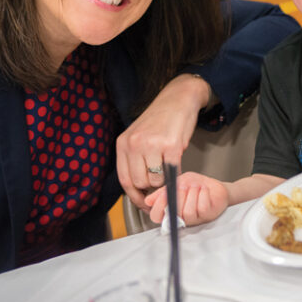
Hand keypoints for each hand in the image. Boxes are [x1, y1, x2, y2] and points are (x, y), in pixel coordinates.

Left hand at [116, 74, 211, 210]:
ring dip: (164, 180)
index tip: (143, 204)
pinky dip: (176, 174)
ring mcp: (153, 144)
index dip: (135, 197)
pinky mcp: (172, 145)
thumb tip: (140, 188)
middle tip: (161, 184)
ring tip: (168, 167)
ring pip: (156, 180)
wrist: (178, 98)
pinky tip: (177, 165)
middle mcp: (135, 144)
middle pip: (140, 183)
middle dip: (151, 188)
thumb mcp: (139, 135)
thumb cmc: (160, 118)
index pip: (124, 180)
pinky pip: (172, 171)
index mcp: (123, 143)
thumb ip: (135, 158)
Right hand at [144, 172, 229, 225]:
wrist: (215, 186)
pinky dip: (202, 194)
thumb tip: (148, 200)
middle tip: (184, 185)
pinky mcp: (207, 216)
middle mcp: (181, 218)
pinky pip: (201, 207)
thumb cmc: (196, 185)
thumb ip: (165, 191)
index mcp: (171, 210)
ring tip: (196, 186)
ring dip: (192, 193)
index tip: (164, 194)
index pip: (157, 216)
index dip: (158, 206)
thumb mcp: (178, 183)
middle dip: (179, 195)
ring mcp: (194, 219)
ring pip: (188, 211)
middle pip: (173, 213)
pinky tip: (204, 189)